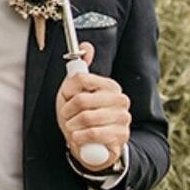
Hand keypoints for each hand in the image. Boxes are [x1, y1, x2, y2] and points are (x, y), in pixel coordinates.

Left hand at [56, 42, 130, 168]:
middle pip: (81, 100)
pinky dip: (79, 137)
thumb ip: (80, 69)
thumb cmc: (81, 116)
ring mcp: (123, 118)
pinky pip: (93, 134)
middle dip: (67, 111)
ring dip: (72, 125)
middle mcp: (120, 99)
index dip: (66, 91)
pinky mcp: (121, 135)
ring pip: (86, 118)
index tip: (65, 98)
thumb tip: (86, 45)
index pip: (81, 79)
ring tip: (72, 127)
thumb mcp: (75, 92)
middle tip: (67, 117)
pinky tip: (78, 138)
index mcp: (109, 86)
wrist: (92, 145)